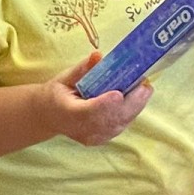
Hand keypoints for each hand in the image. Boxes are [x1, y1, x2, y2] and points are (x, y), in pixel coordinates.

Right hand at [38, 51, 152, 146]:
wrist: (48, 116)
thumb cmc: (57, 94)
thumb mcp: (65, 77)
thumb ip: (82, 68)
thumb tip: (98, 55)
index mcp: (67, 111)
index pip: (88, 112)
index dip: (104, 105)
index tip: (118, 94)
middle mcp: (80, 128)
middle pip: (110, 120)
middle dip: (130, 104)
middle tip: (145, 86)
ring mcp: (92, 137)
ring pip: (118, 124)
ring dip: (134, 108)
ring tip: (145, 90)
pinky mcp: (100, 139)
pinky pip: (119, 127)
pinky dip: (130, 114)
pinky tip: (138, 100)